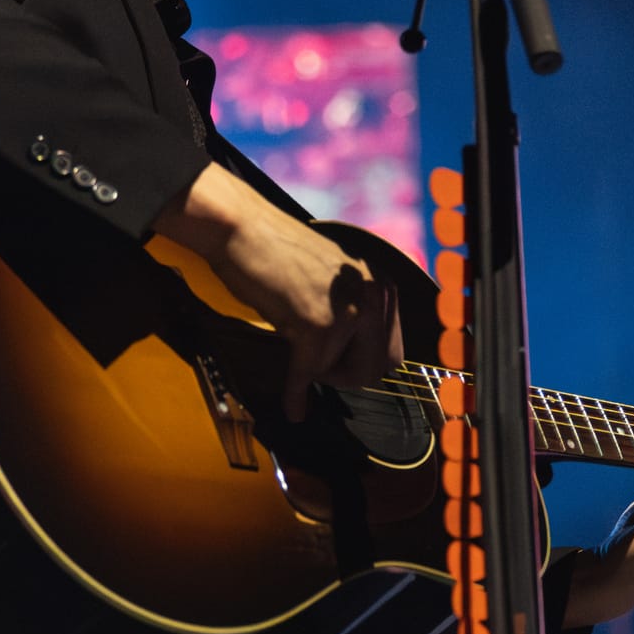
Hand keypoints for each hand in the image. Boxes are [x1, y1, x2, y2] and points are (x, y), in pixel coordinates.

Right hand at [159, 163, 403, 418]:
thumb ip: (352, 311)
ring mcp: (348, 310)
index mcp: (381, 283)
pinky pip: (309, 374)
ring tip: (298, 354)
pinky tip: (294, 406)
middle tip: (317, 368)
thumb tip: (361, 357)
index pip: (393, 351)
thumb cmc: (275, 253)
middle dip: (347, 375)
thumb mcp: (332, 279)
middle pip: (379, 368)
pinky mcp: (316, 326)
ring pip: (348, 373)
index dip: (365, 364)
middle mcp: (373, 294)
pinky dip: (297, 393)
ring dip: (322, 374)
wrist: (241, 227)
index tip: (338, 363)